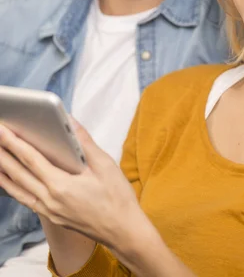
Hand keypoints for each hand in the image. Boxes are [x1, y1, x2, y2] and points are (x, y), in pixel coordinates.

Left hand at [0, 121, 145, 253]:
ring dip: (4, 171)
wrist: (123, 231)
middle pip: (18, 174)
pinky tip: (10, 180)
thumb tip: (69, 121)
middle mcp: (50, 201)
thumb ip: (83, 142)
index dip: (14, 142)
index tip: (3, 129)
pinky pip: (25, 200)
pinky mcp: (52, 216)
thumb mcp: (105, 165)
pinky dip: (13, 187)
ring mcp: (49, 211)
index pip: (31, 160)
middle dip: (3, 153)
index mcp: (61, 186)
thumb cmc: (117, 198)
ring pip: (18, 189)